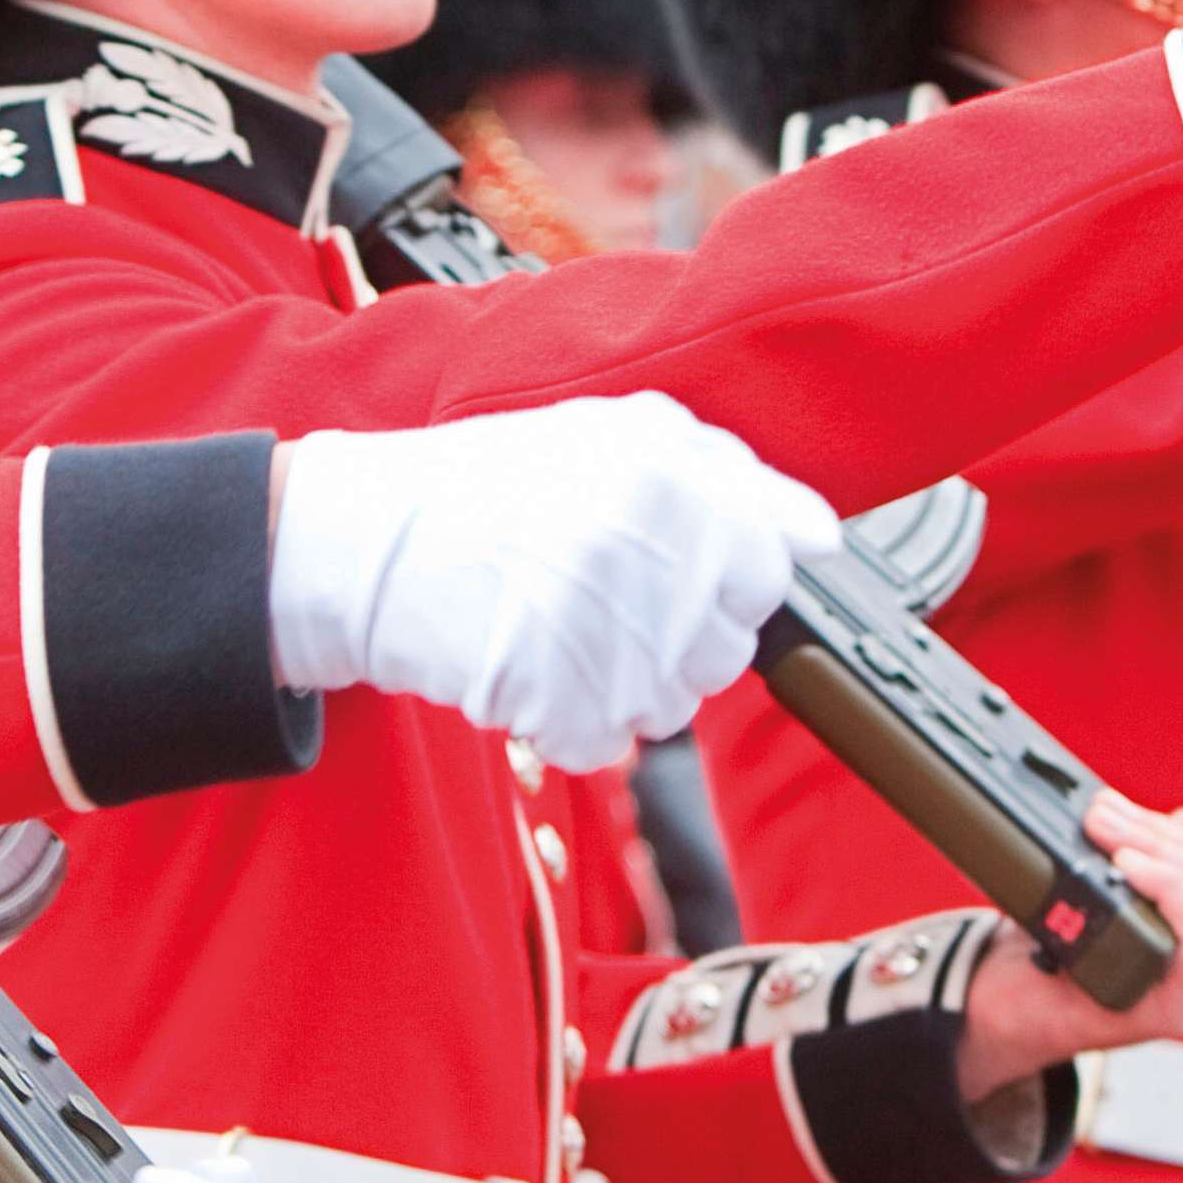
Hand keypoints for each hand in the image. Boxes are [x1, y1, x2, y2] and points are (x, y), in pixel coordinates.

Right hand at [270, 399, 839, 770]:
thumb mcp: (612, 440)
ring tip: (554, 627)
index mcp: (672, 478)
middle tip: (597, 598)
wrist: (364, 545)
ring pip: (673, 705)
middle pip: (725, 647)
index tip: (677, 570)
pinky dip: (565, 721)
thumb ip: (731, 480)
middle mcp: (651, 553)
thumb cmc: (487, 492)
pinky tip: (525, 665)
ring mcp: (608, 634)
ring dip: (621, 683)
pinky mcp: (562, 703)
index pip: (770, 565)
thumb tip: (818, 536)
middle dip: (674, 636)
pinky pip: (605, 742)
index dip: (726, 576)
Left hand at [957, 796, 1182, 1095]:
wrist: (1017, 1006)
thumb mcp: (1132, 886)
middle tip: (1103, 817)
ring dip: (1160, 848)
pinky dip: (1166, 884)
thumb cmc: (1071, 944)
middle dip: (1167, 832)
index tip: (1128, 811)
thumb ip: (1178, 850)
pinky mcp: (1181, 1013)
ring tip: (1105, 834)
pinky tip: (1125, 868)